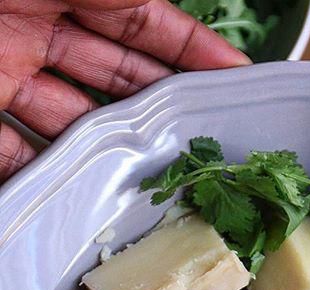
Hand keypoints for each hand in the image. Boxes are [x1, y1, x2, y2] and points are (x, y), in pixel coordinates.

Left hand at [0, 0, 249, 179]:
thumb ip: (136, 6)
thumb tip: (196, 37)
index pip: (145, 24)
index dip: (193, 52)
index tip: (237, 82)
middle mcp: (38, 28)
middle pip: (114, 81)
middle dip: (157, 114)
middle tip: (200, 150)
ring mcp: (6, 69)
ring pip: (69, 125)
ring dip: (106, 157)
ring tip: (148, 185)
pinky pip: (13, 153)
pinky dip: (41, 178)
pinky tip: (77, 200)